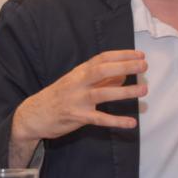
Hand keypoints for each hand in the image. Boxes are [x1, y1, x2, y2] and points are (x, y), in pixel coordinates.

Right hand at [10, 50, 146, 163]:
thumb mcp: (78, 82)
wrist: (33, 114)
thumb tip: (124, 75)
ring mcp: (77, 100)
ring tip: (143, 89)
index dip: (122, 55)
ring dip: (125, 91)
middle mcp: (78, 82)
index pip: (102, 58)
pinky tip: (131, 123)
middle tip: (144, 66)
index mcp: (79, 72)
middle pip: (103, 70)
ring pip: (103, 93)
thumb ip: (101, 79)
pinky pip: (99, 119)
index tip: (140, 54)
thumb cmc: (60, 96)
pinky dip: (116, 121)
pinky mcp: (77, 117)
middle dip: (125, 66)